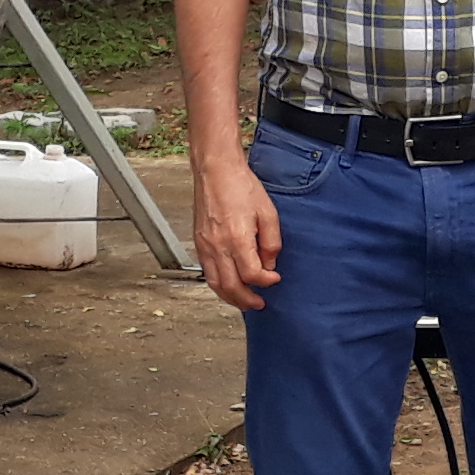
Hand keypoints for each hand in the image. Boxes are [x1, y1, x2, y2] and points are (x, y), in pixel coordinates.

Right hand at [192, 152, 282, 309]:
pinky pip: (207, 272)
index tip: (275, 278)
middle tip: (260, 304)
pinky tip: (229, 286)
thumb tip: (269, 265)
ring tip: (244, 302)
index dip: (266, 281)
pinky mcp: (199, 242)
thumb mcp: (268, 212)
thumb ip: (271, 242)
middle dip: (247, 299)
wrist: (216, 171)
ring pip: (216, 283)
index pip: (252, 274)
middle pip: (231, 286)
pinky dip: (218, 285)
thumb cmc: (241, 187)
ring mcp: (205, 246)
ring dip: (230, 298)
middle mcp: (218, 246)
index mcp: (237, 238)